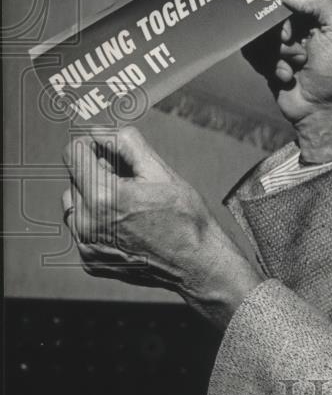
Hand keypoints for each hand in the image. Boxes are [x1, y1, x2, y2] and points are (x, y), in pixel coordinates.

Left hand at [62, 126, 260, 329]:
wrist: (196, 263)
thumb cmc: (185, 217)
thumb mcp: (161, 171)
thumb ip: (126, 144)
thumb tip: (99, 131)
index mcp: (104, 195)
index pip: (73, 153)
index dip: (92, 146)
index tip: (109, 152)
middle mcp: (88, 222)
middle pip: (75, 178)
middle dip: (98, 174)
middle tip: (131, 185)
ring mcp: (86, 245)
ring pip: (75, 204)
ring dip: (93, 198)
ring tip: (128, 207)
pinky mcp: (89, 261)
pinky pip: (82, 229)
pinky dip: (98, 223)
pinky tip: (126, 227)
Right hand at [243, 0, 331, 162]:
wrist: (320, 110)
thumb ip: (318, 2)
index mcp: (321, 7)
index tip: (289, 7)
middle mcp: (299, 19)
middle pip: (272, 5)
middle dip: (280, 27)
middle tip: (290, 40)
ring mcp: (279, 36)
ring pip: (259, 28)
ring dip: (276, 50)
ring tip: (294, 65)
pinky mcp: (265, 54)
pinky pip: (251, 48)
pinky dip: (267, 63)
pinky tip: (285, 75)